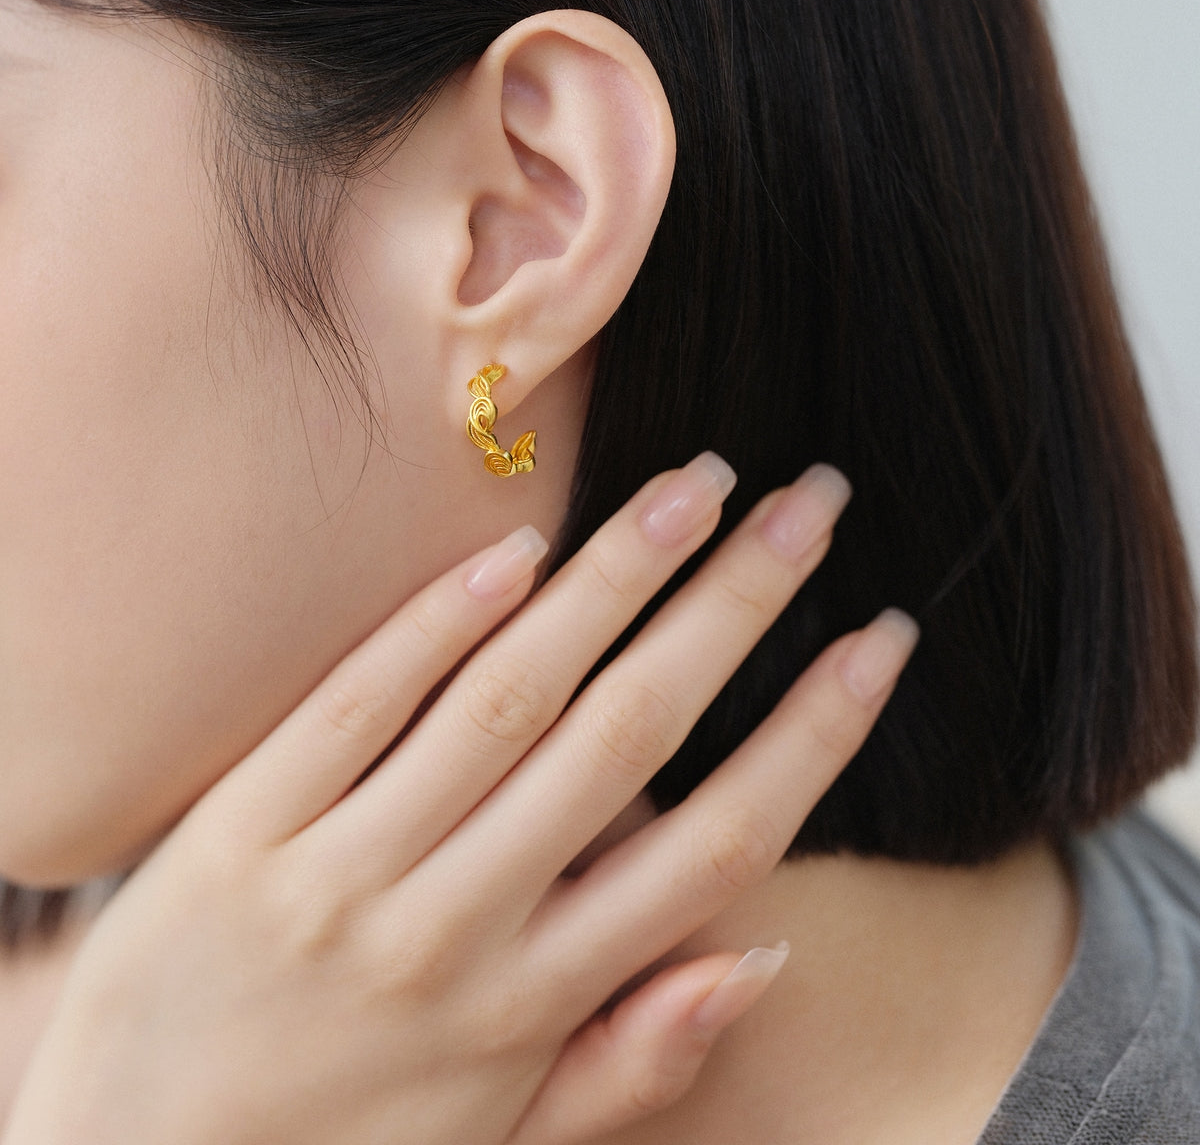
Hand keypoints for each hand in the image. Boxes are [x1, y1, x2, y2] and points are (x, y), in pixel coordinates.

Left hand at [3, 455, 916, 1144]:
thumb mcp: (507, 1138)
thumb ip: (634, 1056)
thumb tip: (760, 955)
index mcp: (535, 1000)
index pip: (714, 842)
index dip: (812, 733)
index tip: (879, 639)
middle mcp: (457, 926)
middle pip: (628, 735)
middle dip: (735, 608)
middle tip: (807, 508)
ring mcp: (345, 874)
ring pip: (506, 701)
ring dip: (613, 583)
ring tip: (694, 490)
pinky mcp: (243, 834)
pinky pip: (356, 706)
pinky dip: (442, 621)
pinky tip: (518, 551)